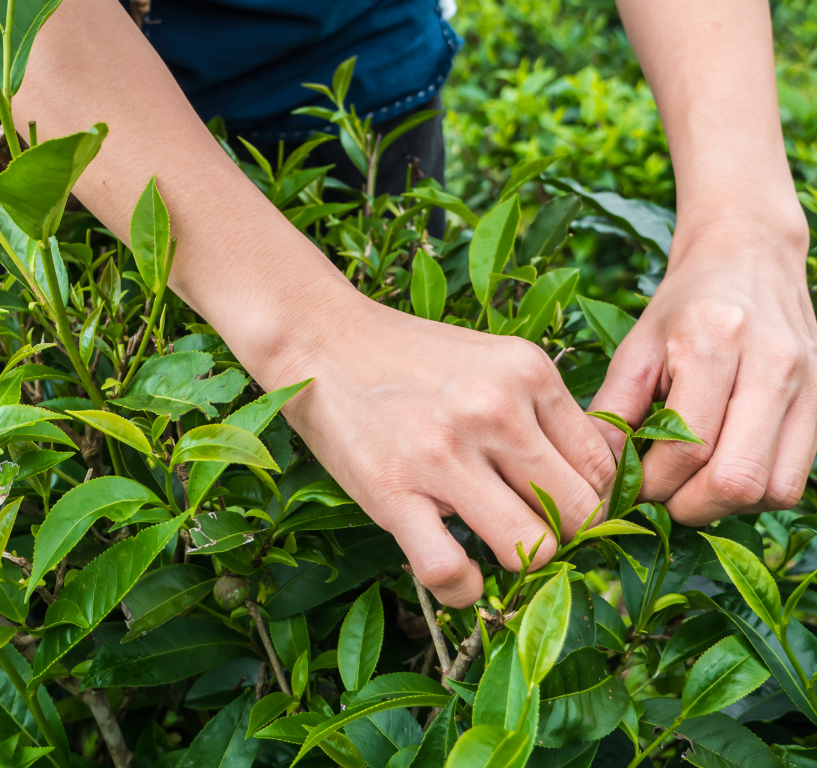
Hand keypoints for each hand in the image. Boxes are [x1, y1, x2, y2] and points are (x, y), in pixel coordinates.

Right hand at [269, 296, 615, 606]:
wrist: (321, 336)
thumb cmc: (409, 355)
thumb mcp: (492, 359)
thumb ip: (543, 409)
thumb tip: (597, 476)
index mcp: (528, 372)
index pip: (603, 466)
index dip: (595, 501)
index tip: (567, 510)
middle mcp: (495, 410)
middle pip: (581, 513)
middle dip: (564, 534)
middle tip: (530, 527)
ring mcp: (444, 453)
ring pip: (534, 549)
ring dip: (519, 561)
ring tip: (490, 542)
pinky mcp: (393, 492)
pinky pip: (451, 572)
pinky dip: (462, 587)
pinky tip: (454, 568)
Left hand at [589, 213, 816, 524]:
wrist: (750, 256)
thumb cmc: (686, 303)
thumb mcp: (638, 343)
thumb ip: (614, 406)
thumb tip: (597, 469)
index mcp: (716, 340)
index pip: (688, 446)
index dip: (653, 482)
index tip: (628, 488)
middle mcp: (774, 365)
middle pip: (738, 478)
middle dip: (690, 505)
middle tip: (658, 498)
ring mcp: (811, 386)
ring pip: (775, 488)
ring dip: (726, 506)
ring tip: (689, 488)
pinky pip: (795, 477)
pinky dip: (756, 492)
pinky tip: (722, 472)